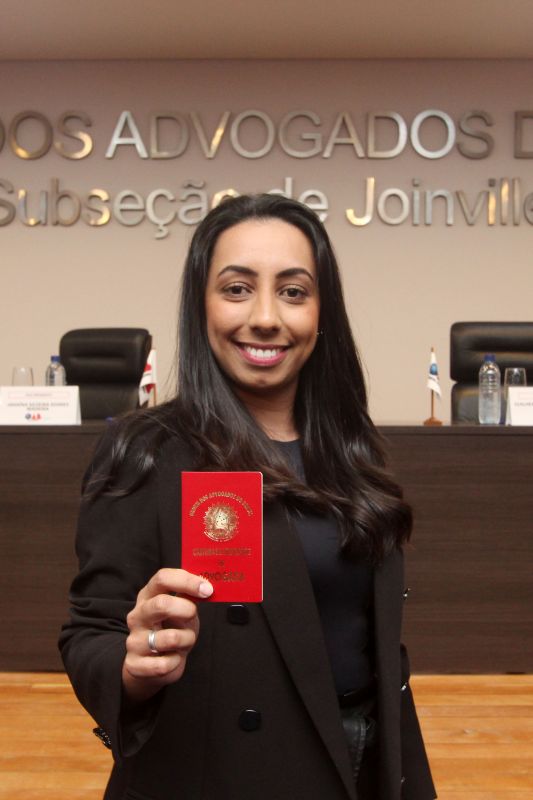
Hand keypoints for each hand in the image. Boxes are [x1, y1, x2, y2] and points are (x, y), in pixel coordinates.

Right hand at [122, 568, 212, 703]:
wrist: (152, 664)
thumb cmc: (170, 630)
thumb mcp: (181, 609)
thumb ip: (189, 596)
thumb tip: (207, 585)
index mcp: (148, 596)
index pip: (162, 578)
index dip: (187, 581)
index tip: (207, 589)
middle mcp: (138, 616)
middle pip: (161, 604)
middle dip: (186, 610)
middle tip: (193, 615)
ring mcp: (134, 640)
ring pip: (170, 638)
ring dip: (186, 640)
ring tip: (184, 641)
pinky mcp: (135, 665)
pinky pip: (164, 665)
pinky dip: (176, 662)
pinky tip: (173, 659)